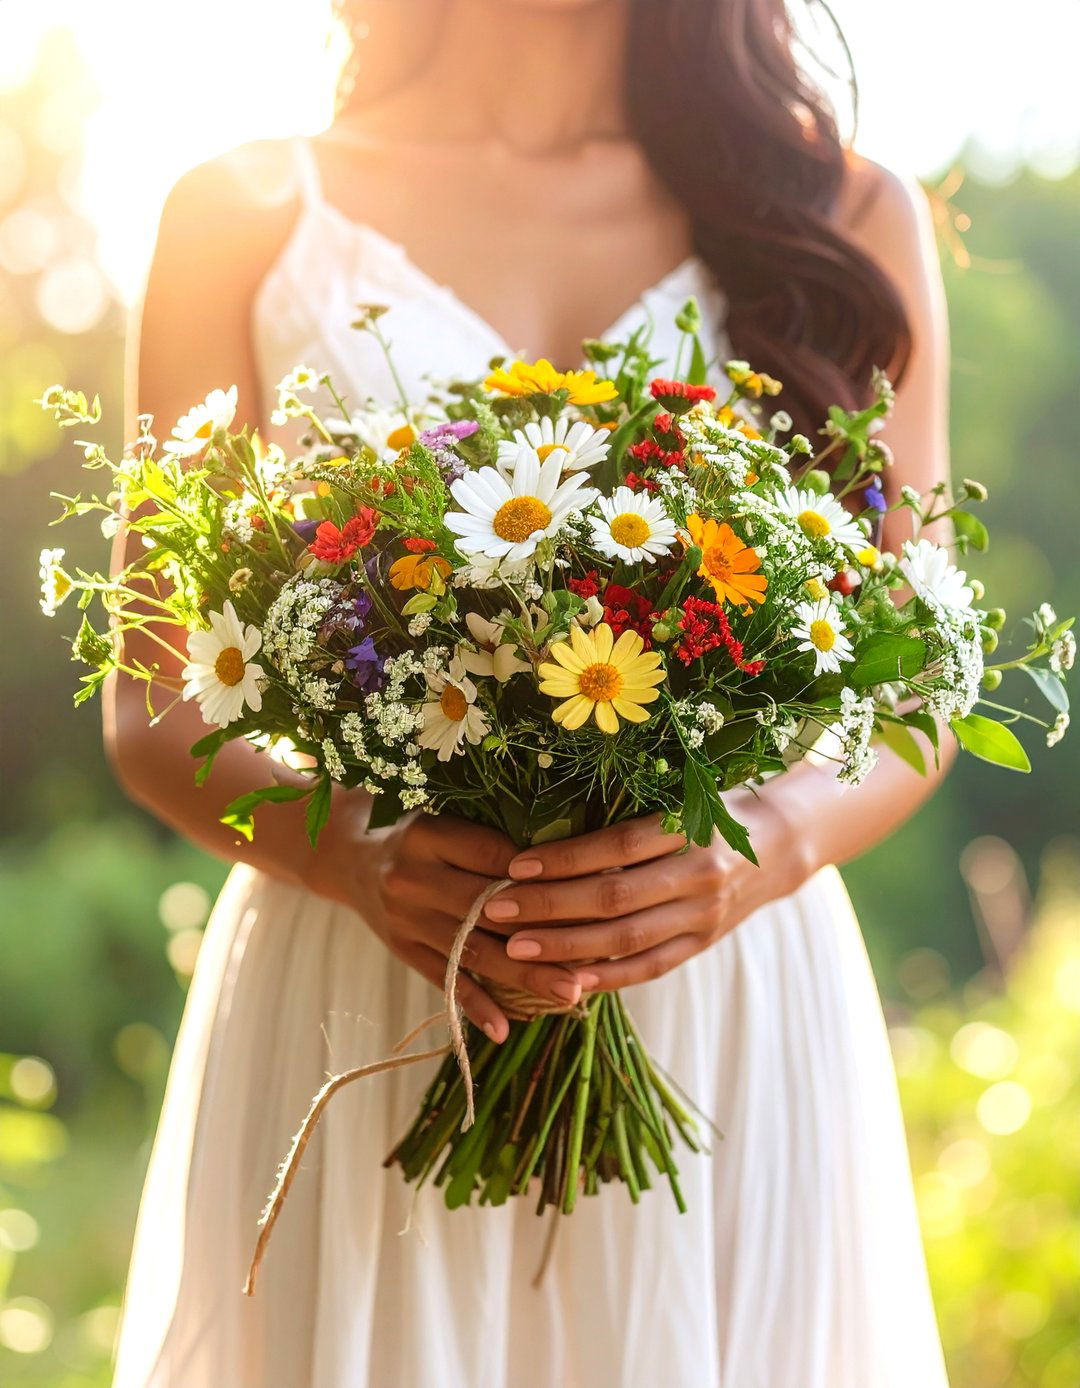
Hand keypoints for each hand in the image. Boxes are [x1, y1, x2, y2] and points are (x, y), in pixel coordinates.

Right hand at [309, 798, 591, 1042]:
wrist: (343, 851)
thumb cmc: (413, 827)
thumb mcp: (443, 816)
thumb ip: (489, 837)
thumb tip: (566, 865)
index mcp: (429, 834)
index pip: (492, 855)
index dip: (538, 876)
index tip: (587, 892)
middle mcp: (413, 878)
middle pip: (487, 910)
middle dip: (542, 936)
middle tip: (592, 958)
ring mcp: (405, 918)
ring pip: (472, 952)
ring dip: (523, 977)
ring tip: (568, 994)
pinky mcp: (401, 948)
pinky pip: (443, 980)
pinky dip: (475, 1006)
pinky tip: (505, 1030)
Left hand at [485, 797, 803, 991]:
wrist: (779, 843)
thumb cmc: (709, 808)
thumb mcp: (677, 796)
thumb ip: (625, 814)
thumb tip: (543, 828)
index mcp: (690, 827)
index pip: (616, 848)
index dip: (564, 859)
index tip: (514, 865)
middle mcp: (700, 874)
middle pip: (614, 898)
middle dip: (549, 907)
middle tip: (496, 910)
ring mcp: (704, 915)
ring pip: (626, 939)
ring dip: (566, 947)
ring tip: (515, 950)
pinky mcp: (703, 944)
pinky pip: (649, 968)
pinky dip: (607, 978)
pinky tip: (566, 983)